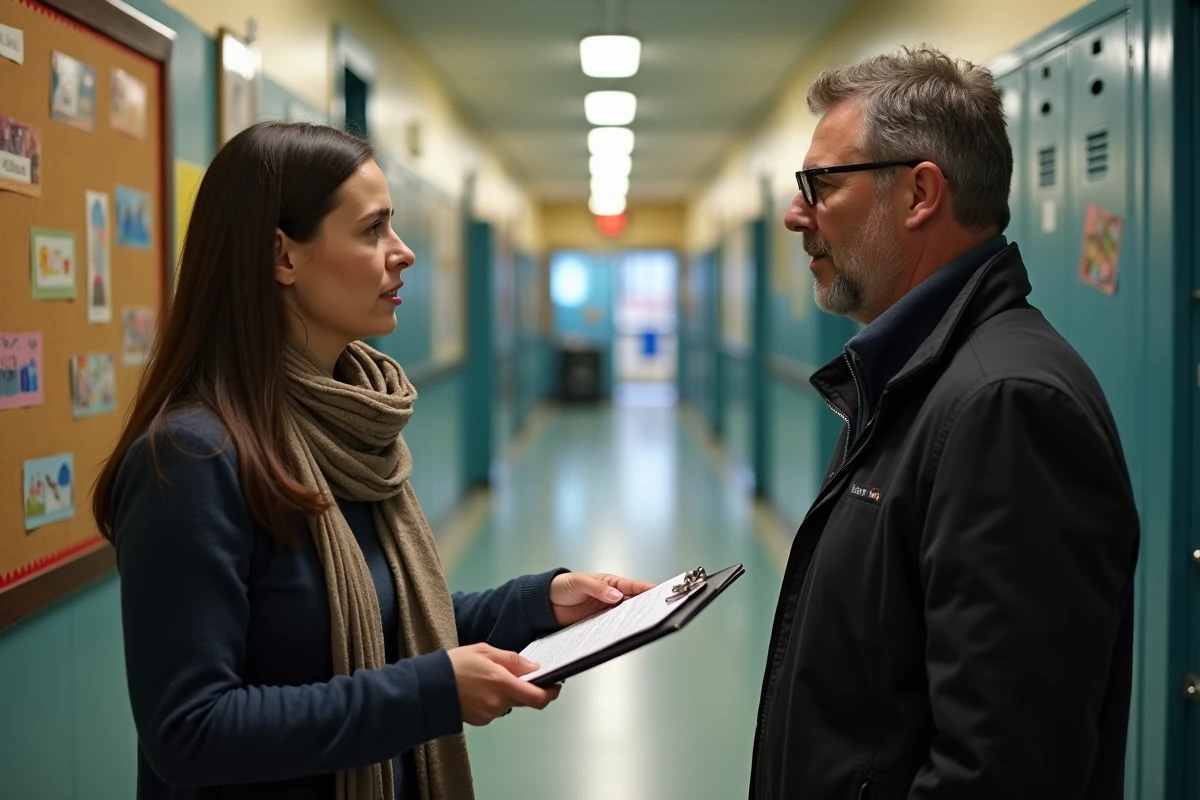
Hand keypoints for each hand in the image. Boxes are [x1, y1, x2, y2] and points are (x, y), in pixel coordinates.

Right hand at [447, 643, 561, 725]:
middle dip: (525, 689)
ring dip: (507, 694)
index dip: (551, 693)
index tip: (555, 686)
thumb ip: (512, 660)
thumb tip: (533, 668)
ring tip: (489, 679)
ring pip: (509, 704)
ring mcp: (489, 714)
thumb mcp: (484, 652)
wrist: (427, 688)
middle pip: (525, 701)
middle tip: (516, 675)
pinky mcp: (480, 721)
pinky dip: (494, 700)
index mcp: (502, 683)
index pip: (537, 697)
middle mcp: (498, 702)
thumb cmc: (453, 666)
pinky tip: (480, 689)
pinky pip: (496, 710)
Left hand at [549, 572, 656, 626]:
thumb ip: (597, 589)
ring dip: (632, 620)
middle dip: (644, 606)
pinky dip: (618, 631)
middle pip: (633, 603)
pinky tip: (623, 634)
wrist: (544, 605)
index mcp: (609, 583)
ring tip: (643, 625)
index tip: (659, 593)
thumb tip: (616, 596)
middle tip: (657, 612)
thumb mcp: (579, 582)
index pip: (632, 586)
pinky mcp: (597, 625)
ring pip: (624, 617)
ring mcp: (605, 612)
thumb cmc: (561, 586)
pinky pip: (611, 628)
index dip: (646, 589)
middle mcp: (610, 598)